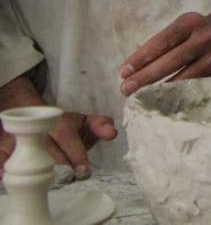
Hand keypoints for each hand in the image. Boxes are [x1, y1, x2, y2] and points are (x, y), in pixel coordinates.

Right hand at [0, 77, 116, 179]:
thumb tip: (112, 132)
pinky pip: (1, 157)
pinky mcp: (4, 148)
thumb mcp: (85, 121)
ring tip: (48, 184)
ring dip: (37, 173)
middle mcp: (39, 131)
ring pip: (27, 157)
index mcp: (59, 124)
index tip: (84, 171)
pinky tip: (8, 177)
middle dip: (61, 167)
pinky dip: (3, 167)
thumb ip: (100, 126)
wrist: (32, 114)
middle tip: (68, 179)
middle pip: (49, 152)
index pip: (68, 139)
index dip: (77, 156)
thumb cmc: (64, 125)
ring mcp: (20, 139)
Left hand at [119, 0, 210, 95]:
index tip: (123, 72)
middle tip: (125, 89)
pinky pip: (200, 86)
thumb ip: (163, 42)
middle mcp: (207, 37)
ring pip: (187, 77)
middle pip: (174, 60)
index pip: (163, 40)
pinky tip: (166, 102)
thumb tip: (133, 68)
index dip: (142, 57)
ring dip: (161, 90)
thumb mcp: (183, 26)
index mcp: (192, 22)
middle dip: (147, 76)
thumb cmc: (198, 31)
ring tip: (141, 98)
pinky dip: (181, 95)